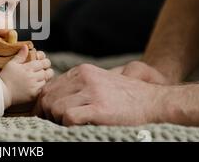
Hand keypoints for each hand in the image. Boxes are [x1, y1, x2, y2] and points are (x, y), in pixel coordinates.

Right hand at [0, 45, 53, 107]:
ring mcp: (34, 86)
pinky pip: (42, 89)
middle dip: (46, 70)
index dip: (45, 62)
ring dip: (44, 78)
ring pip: (45, 81)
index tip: (43, 62)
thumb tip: (26, 46)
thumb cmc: (5, 77)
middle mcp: (32, 77)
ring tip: (39, 77)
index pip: (43, 63)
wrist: (2, 92)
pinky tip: (36, 85)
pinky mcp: (33, 95)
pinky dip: (41, 86)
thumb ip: (20, 55)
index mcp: (28, 68)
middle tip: (43, 70)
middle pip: (47, 72)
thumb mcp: (11, 64)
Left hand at [35, 64, 165, 125]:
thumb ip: (78, 86)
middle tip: (54, 123)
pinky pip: (69, 117)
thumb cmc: (126, 97)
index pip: (49, 87)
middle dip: (46, 113)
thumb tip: (52, 98)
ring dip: (57, 120)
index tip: (46, 115)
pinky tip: (77, 127)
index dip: (43, 104)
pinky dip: (67, 125)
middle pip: (48, 97)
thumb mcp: (99, 82)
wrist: (154, 102)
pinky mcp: (100, 108)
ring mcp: (92, 92)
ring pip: (55, 107)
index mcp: (82, 71)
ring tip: (67, 125)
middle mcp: (84, 78)